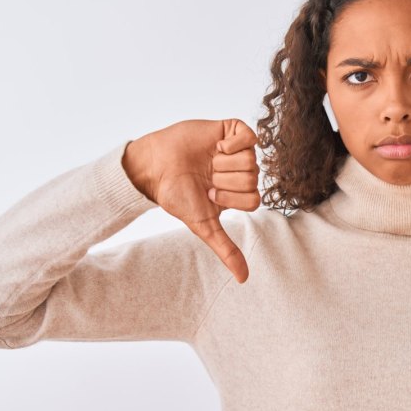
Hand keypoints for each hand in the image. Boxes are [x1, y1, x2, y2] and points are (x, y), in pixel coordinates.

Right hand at [122, 118, 260, 282]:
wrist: (156, 167)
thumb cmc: (178, 196)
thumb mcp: (204, 226)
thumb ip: (226, 249)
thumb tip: (243, 280)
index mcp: (240, 193)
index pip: (254, 199)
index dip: (231, 198)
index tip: (210, 194)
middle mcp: (242, 172)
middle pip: (253, 179)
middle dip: (225, 181)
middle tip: (207, 176)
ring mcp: (239, 150)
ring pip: (251, 160)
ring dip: (224, 163)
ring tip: (208, 161)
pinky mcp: (233, 130)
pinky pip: (251, 136)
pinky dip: (233, 143)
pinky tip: (217, 146)